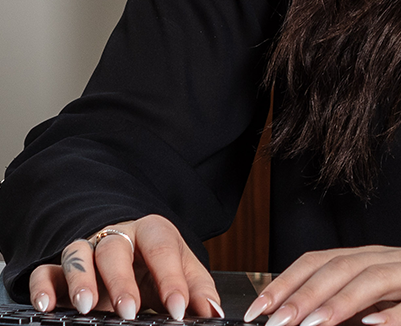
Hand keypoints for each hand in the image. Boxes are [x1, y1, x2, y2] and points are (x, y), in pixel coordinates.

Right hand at [27, 215, 224, 319]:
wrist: (132, 249)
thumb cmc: (158, 262)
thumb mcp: (184, 270)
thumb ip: (198, 290)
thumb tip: (212, 313)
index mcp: (153, 232)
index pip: (163, 248)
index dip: (171, 278)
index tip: (179, 309)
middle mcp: (118, 236)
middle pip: (116, 249)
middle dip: (122, 281)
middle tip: (129, 311)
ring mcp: (88, 250)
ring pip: (79, 255)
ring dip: (81, 280)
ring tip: (87, 307)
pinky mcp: (62, 269)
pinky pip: (47, 271)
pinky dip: (43, 286)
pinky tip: (48, 306)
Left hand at [242, 243, 400, 325]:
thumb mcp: (399, 297)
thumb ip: (362, 306)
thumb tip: (311, 321)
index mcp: (380, 259)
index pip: (324, 260)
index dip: (288, 281)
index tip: (257, 311)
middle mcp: (398, 260)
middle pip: (342, 267)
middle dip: (303, 295)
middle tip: (273, 323)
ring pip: (375, 281)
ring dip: (339, 304)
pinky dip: (396, 315)